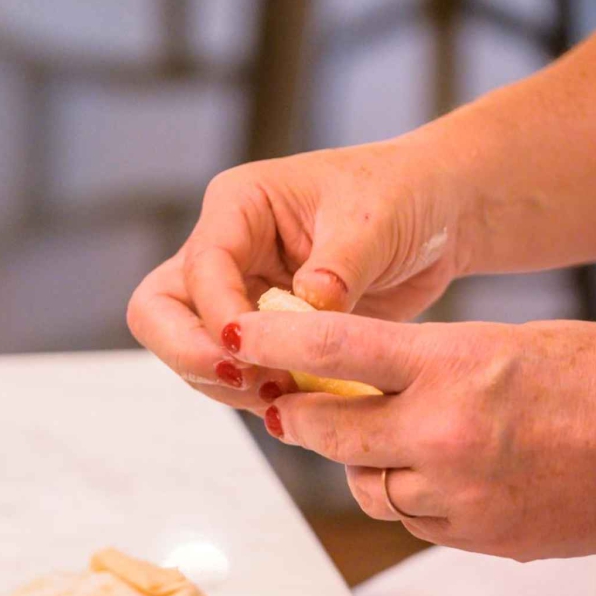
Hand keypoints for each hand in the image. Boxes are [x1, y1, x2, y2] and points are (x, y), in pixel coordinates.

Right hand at [127, 139, 470, 413]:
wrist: (436, 216)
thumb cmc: (402, 195)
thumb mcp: (375, 221)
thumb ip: (337, 267)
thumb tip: (306, 305)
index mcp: (238, 205)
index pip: (200, 267)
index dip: (217, 315)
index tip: (248, 351)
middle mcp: (223, 249)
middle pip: (159, 311)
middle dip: (188, 353)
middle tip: (242, 380)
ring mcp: (235, 294)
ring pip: (188, 350)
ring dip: (225, 382)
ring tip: (285, 395)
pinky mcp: (259, 332)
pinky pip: (231, 372)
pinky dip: (255, 391)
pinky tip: (297, 400)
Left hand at [230, 308, 595, 560]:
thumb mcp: (506, 341)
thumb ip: (425, 365)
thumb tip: (357, 383)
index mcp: (455, 366)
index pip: (338, 350)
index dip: (277, 344)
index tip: (237, 339)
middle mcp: (446, 433)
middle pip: (330, 433)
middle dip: (298, 418)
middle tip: (283, 406)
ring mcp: (461, 495)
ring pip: (366, 485)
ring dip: (363, 463)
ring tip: (391, 438)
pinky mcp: (480, 538)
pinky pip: (411, 519)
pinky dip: (410, 498)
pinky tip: (439, 475)